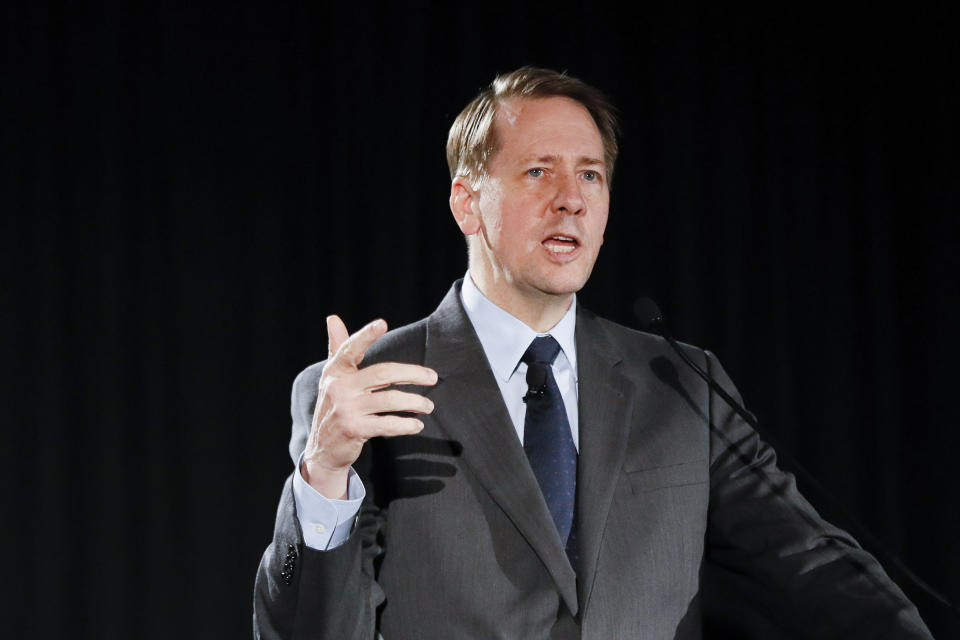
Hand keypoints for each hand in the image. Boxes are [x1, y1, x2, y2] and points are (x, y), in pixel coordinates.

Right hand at [302, 315, 437, 498]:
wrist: (322, 449)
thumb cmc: (333, 406)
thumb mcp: (332, 377)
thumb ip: (338, 347)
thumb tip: (333, 318)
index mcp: (335, 371)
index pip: (351, 349)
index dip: (366, 335)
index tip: (382, 323)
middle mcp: (339, 387)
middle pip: (383, 373)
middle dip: (413, 373)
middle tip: (433, 378)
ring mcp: (346, 409)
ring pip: (390, 400)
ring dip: (415, 402)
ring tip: (428, 406)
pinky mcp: (354, 429)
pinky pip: (388, 424)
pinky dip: (406, 424)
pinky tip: (416, 424)